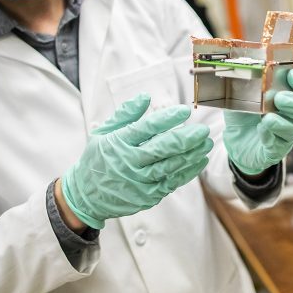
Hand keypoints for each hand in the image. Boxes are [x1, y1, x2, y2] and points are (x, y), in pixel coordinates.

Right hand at [60, 94, 212, 228]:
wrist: (86, 195)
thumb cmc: (97, 159)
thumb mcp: (103, 132)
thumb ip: (125, 114)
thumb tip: (145, 96)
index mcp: (118, 143)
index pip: (146, 128)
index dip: (167, 119)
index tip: (184, 111)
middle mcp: (129, 162)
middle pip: (162, 149)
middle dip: (186, 139)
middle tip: (203, 130)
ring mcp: (139, 182)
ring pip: (170, 167)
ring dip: (191, 155)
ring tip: (206, 143)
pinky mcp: (147, 196)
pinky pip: (171, 182)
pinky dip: (187, 172)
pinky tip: (199, 161)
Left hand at [223, 69, 292, 174]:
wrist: (235, 140)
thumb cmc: (243, 112)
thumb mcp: (240, 92)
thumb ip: (243, 78)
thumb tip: (237, 59)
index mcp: (288, 95)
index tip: (292, 75)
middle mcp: (292, 114)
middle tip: (279, 98)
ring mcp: (286, 133)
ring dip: (284, 120)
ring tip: (268, 116)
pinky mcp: (277, 149)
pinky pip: (280, 143)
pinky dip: (270, 134)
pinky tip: (261, 128)